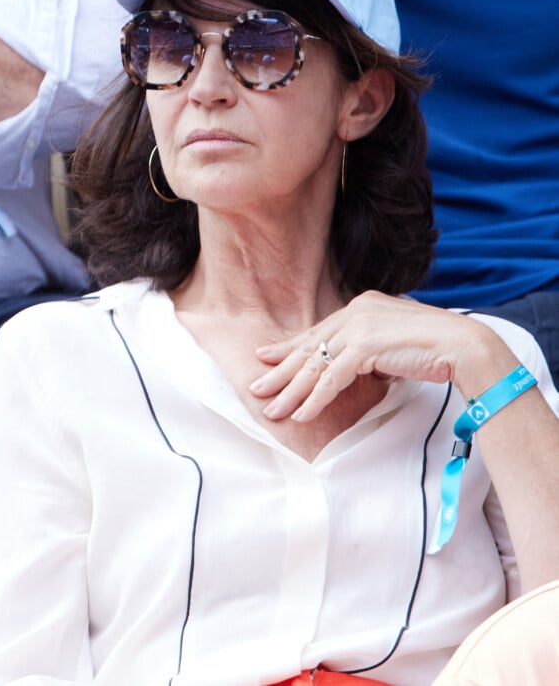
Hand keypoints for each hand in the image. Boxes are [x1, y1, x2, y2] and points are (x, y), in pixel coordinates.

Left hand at [250, 291, 517, 421]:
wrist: (463, 346)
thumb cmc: (435, 347)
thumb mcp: (392, 342)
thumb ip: (369, 347)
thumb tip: (349, 365)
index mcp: (362, 306)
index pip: (319, 331)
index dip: (291, 347)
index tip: (267, 358)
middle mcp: (357, 311)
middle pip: (310, 347)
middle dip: (281, 371)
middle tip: (257, 388)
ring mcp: (360, 326)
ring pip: (315, 365)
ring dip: (291, 391)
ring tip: (272, 410)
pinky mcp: (366, 346)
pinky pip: (331, 378)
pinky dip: (315, 399)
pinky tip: (301, 414)